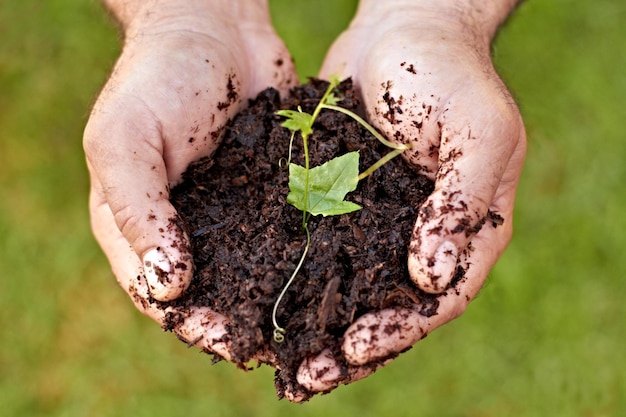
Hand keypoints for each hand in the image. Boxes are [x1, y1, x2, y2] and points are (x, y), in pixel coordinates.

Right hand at [84, 0, 296, 363]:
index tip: (232, 342)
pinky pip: (289, 233)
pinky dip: (306, 256)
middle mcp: (190, 228)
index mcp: (141, 224)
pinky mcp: (273, 193)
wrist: (214, 26)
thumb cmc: (158, 77)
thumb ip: (137, 210)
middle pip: (213, 293)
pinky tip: (337, 272)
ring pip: (256, 271)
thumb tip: (166, 286)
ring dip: (281, 298)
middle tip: (286, 346)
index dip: (193, 324)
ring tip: (316, 323)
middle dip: (245, 322)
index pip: (160, 295)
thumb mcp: (125, 138)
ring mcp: (234, 213)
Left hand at [297, 0, 525, 391]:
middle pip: (389, 309)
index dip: (398, 330)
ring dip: (317, 326)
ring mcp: (381, 224)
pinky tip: (261, 297)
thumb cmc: (450, 73)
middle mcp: (422, 238)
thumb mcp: (478, 130)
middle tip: (306, 377)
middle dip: (349, 347)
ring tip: (278, 359)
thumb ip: (462, 203)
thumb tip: (434, 278)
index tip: (353, 348)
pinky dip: (296, 279)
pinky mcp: (343, 205)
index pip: (437, 300)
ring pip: (349, 290)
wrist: (403, 29)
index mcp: (467, 230)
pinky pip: (320, 251)